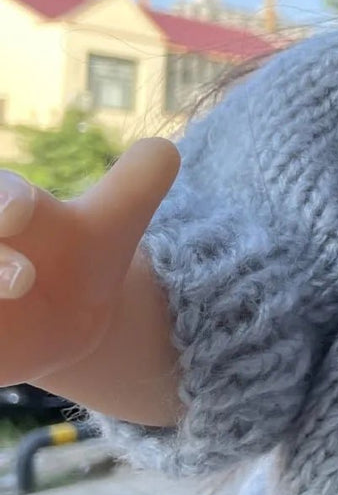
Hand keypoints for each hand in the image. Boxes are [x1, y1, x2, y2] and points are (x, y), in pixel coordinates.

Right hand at [0, 140, 178, 383]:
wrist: (58, 320)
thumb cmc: (79, 260)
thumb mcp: (110, 225)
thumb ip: (135, 187)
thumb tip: (165, 151)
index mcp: (4, 203)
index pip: (0, 191)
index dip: (4, 197)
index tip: (22, 210)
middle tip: (23, 277)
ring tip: (22, 290)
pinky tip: (0, 342)